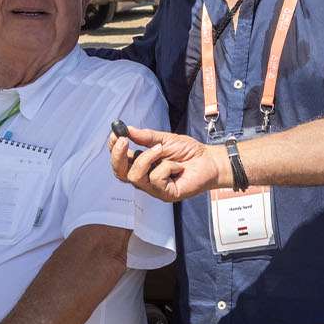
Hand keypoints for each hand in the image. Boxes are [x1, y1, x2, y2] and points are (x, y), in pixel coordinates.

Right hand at [107, 126, 230, 202]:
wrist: (209, 161)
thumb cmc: (189, 152)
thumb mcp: (165, 140)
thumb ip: (146, 137)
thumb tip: (126, 129)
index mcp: (142, 165)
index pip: (120, 160)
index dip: (114, 148)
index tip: (116, 133)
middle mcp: (145, 178)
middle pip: (119, 172)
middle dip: (118, 156)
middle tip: (124, 141)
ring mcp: (154, 188)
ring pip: (135, 177)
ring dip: (146, 159)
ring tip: (161, 150)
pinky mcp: (165, 194)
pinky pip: (156, 180)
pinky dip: (167, 167)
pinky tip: (178, 166)